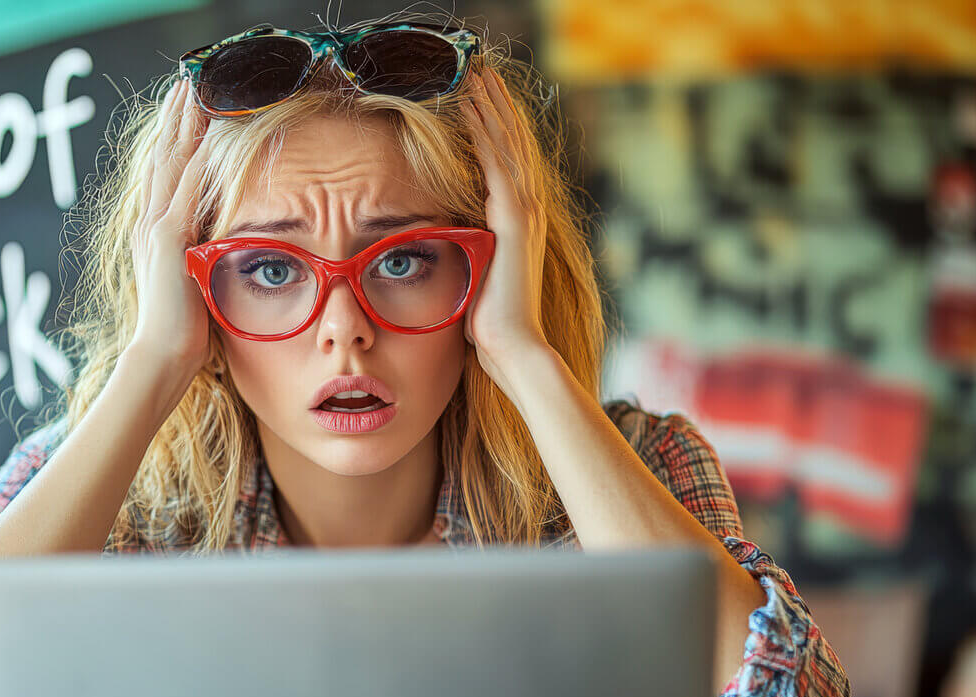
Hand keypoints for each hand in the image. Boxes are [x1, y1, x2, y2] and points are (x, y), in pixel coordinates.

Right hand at [128, 79, 213, 377]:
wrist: (162, 356)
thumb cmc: (182, 330)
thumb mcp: (191, 280)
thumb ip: (198, 255)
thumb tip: (215, 244)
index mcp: (153, 232)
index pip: (162, 172)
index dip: (171, 136)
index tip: (183, 105)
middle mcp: (149, 223)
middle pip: (162, 156)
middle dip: (175, 117)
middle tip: (186, 81)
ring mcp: (156, 229)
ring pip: (171, 163)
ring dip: (184, 124)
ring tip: (195, 90)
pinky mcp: (169, 240)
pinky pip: (186, 188)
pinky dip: (199, 159)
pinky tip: (211, 134)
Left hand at [461, 67, 551, 384]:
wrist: (513, 348)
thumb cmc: (491, 326)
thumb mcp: (477, 278)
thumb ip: (469, 255)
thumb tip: (447, 249)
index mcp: (519, 222)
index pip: (509, 162)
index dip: (497, 128)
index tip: (481, 98)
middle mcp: (528, 211)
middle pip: (513, 143)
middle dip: (497, 105)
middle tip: (481, 70)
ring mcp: (524, 213)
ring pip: (507, 144)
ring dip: (491, 106)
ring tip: (476, 73)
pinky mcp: (514, 219)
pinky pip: (497, 163)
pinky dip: (485, 131)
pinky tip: (471, 105)